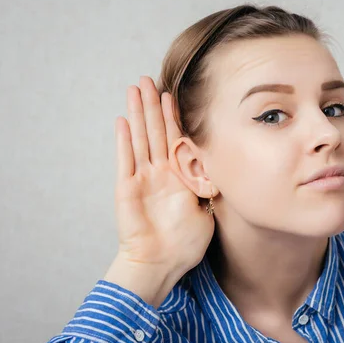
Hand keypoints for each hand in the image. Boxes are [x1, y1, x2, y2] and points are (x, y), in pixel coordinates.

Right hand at [105, 76, 214, 304]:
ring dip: (138, 113)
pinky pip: (126, 160)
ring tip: (135, 88)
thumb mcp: (206, 211)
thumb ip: (208, 188)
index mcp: (178, 176)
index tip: (175, 94)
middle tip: (149, 79)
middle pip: (156, 131)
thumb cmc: (185, 243)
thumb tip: (221, 169)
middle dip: (153, 104)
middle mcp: (159, 173)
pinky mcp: (127, 188)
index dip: (174, 117)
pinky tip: (123, 120)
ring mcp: (142, 178)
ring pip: (141, 138)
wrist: (162, 263)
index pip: (176, 138)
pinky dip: (124, 140)